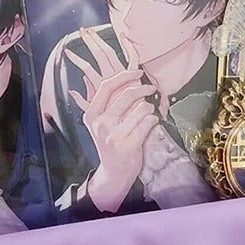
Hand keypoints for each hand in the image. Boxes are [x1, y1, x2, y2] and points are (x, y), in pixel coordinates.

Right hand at [65, 28, 158, 213]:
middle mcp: (100, 124)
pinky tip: (151, 124)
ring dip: (149, 108)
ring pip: (141, 108)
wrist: (114, 172)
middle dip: (143, 88)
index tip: (137, 72)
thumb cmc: (110, 143)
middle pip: (126, 95)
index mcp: (91, 115)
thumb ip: (101, 101)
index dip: (124, 76)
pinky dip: (154, 120)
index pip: (106, 86)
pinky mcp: (128, 144)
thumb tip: (91, 76)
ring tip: (147, 114)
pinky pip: (148, 121)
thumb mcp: (98, 123)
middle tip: (151, 88)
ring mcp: (114, 135)